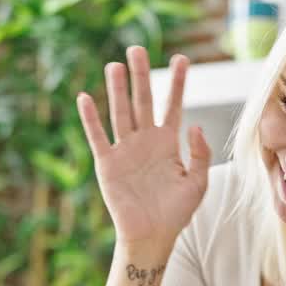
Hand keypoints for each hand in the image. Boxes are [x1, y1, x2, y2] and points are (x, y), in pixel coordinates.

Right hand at [76, 46, 210, 245]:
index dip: (177, 83)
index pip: (172, 106)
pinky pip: (98, 137)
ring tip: (114, 65)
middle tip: (137, 49)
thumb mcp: (197, 183)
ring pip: (120, 113)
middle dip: (141, 75)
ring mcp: (125, 151)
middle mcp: (145, 141)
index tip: (182, 59)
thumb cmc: (177, 213)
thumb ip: (200, 154)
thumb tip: (194, 126)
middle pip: (142, 101)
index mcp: (168, 143)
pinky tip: (85, 97)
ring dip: (117, 90)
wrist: (153, 237)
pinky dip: (90, 118)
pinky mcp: (108, 164)